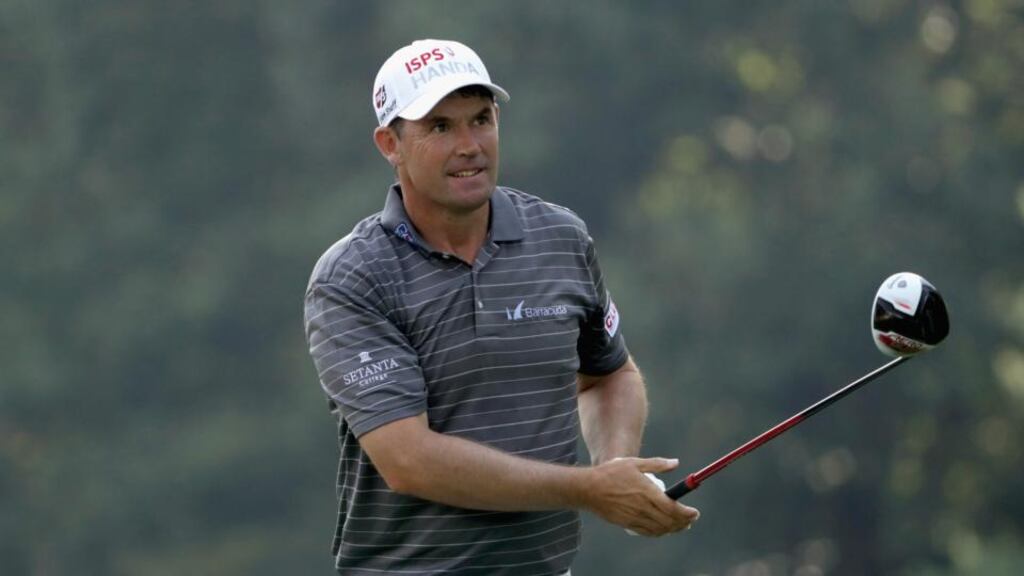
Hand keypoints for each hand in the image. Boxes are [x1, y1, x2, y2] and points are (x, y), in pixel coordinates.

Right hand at [584, 457, 699, 536]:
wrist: (589, 488)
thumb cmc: (611, 473)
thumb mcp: (634, 463)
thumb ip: (657, 464)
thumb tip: (675, 463)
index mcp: (648, 492)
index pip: (673, 508)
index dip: (687, 513)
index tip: (695, 513)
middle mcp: (643, 507)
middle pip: (669, 521)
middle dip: (684, 522)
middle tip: (690, 519)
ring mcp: (635, 517)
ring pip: (660, 529)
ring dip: (673, 529)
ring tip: (680, 525)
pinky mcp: (627, 523)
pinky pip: (647, 532)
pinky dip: (659, 532)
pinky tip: (662, 528)